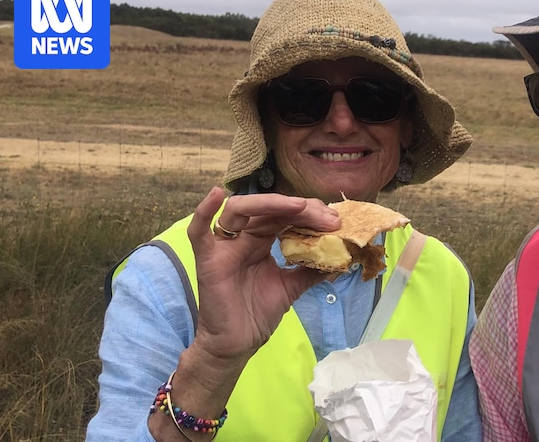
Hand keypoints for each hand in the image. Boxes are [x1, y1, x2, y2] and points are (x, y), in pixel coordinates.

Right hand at [186, 187, 340, 364]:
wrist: (237, 345)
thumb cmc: (257, 314)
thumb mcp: (292, 286)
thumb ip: (312, 269)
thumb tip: (340, 257)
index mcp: (261, 240)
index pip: (284, 215)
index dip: (309, 213)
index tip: (336, 221)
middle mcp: (242, 238)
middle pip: (268, 209)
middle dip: (300, 209)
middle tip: (327, 217)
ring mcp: (224, 246)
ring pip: (239, 210)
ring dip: (270, 203)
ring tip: (298, 206)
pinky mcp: (208, 260)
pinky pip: (199, 232)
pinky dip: (203, 211)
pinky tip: (216, 194)